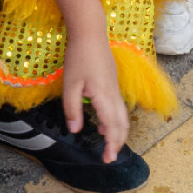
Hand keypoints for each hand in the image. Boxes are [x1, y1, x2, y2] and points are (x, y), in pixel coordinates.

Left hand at [61, 34, 127, 162]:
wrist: (90, 34)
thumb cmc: (78, 57)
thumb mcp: (70, 85)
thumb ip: (72, 109)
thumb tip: (75, 130)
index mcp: (104, 97)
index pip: (112, 127)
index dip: (111, 145)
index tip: (107, 159)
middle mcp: (114, 95)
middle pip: (122, 124)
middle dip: (118, 142)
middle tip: (109, 157)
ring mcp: (115, 89)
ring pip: (122, 116)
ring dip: (117, 132)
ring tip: (107, 143)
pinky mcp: (113, 84)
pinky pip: (118, 107)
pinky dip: (115, 120)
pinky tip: (104, 124)